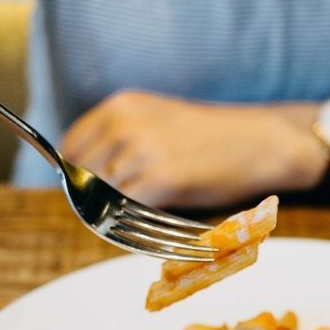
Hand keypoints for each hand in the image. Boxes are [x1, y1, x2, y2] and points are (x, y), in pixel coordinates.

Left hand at [61, 90, 328, 209]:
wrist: (259, 142)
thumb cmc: (211, 137)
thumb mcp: (157, 121)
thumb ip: (120, 141)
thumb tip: (83, 181)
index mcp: (121, 105)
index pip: (70, 147)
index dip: (76, 175)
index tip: (90, 191)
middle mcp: (125, 123)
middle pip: (81, 175)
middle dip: (91, 198)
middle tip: (113, 213)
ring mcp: (141, 150)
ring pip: (101, 195)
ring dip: (111, 214)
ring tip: (135, 219)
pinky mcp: (161, 179)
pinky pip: (125, 211)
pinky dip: (130, 224)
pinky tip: (148, 223)